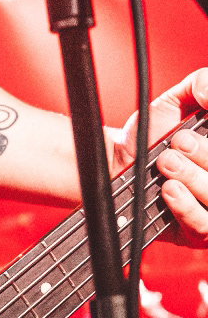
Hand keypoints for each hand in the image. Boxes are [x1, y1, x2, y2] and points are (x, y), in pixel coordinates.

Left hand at [108, 68, 207, 244]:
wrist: (117, 162)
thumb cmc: (154, 132)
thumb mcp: (179, 99)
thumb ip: (202, 83)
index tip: (205, 122)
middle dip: (206, 155)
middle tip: (178, 142)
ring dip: (193, 177)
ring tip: (166, 162)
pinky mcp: (200, 233)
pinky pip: (205, 227)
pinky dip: (186, 206)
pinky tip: (169, 190)